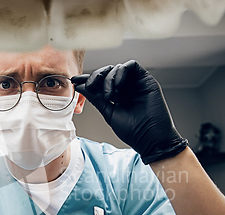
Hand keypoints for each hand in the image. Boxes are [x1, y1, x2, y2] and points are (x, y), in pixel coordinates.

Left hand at [72, 61, 187, 163]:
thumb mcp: (108, 112)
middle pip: (107, 73)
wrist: (151, 138)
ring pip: (117, 69)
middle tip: (90, 87)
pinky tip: (118, 86)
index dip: (87, 80)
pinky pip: (132, 66)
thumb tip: (80, 86)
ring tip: (109, 95)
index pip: (99, 83)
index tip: (74, 81)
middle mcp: (125, 88)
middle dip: (96, 77)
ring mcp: (135, 83)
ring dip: (109, 78)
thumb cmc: (133, 131)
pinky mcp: (146, 80)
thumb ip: (96, 98)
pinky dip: (122, 72)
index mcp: (116, 96)